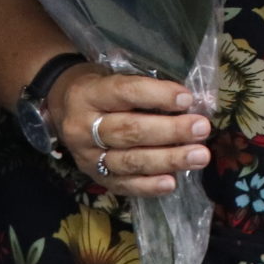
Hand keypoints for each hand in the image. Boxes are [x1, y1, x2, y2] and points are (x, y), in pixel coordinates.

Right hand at [49, 66, 209, 196]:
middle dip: (170, 131)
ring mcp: (87, 156)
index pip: (125, 93)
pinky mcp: (94, 177)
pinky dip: (149, 186)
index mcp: (89, 94)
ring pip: (129, 161)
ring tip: (199, 156)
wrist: (62, 107)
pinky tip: (172, 182)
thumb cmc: (100, 88)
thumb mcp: (113, 77)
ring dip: (168, 159)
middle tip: (202, 129)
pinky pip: (124, 185)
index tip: (187, 99)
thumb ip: (144, 89)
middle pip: (129, 130)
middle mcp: (83, 127)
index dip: (157, 96)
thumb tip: (189, 103)